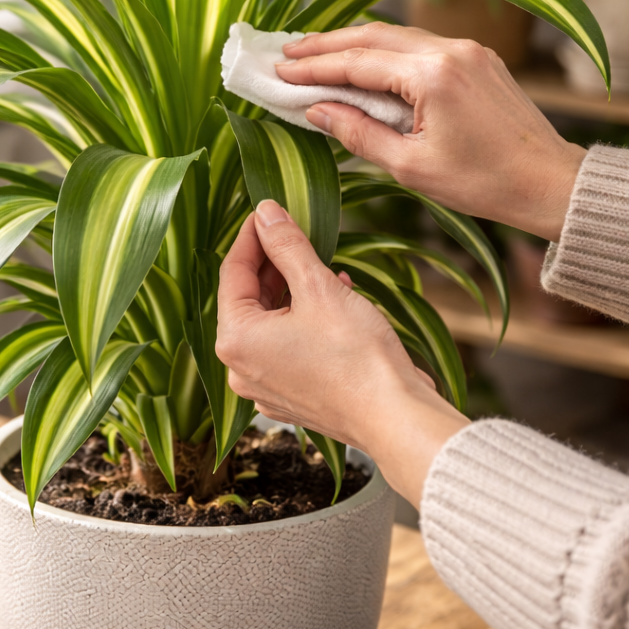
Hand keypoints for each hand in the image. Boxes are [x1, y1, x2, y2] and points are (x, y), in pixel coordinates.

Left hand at [216, 200, 467, 506]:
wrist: (395, 418)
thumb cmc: (356, 355)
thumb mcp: (318, 287)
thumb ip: (287, 245)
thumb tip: (266, 212)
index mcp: (236, 340)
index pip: (233, 271)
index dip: (252, 235)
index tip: (267, 210)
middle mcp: (240, 368)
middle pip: (249, 299)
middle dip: (275, 263)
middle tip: (296, 232)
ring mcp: (264, 387)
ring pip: (270, 322)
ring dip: (293, 290)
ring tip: (324, 267)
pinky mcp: (291, 397)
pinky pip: (287, 346)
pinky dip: (304, 320)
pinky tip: (335, 300)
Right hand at [276, 23, 585, 241]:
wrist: (551, 182)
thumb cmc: (484, 183)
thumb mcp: (410, 167)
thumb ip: (358, 133)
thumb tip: (316, 111)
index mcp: (432, 77)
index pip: (357, 63)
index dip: (314, 67)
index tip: (279, 71)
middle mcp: (449, 50)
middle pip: (372, 36)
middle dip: (325, 43)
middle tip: (286, 52)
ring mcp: (466, 50)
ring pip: (395, 35)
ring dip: (353, 42)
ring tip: (316, 52)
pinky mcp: (477, 57)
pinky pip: (419, 44)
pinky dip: (384, 50)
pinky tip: (364, 60)